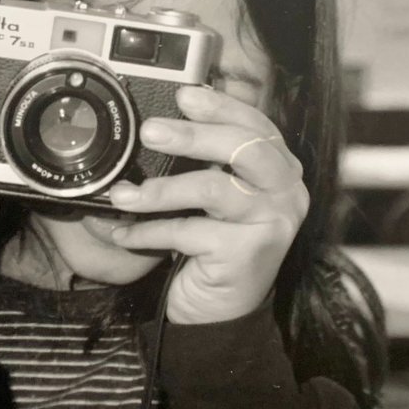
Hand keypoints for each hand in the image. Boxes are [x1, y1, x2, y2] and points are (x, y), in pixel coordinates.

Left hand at [106, 87, 308, 324]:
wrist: (219, 313)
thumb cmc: (214, 245)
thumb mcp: (215, 197)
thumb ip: (208, 160)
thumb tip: (164, 120)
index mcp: (280, 169)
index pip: (257, 125)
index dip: (221, 107)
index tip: (183, 95)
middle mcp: (286, 192)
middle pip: (244, 148)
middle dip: (194, 135)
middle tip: (150, 131)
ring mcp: (272, 224)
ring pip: (213, 189)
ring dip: (160, 190)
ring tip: (122, 194)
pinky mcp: (248, 255)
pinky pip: (188, 232)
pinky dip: (149, 232)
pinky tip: (123, 233)